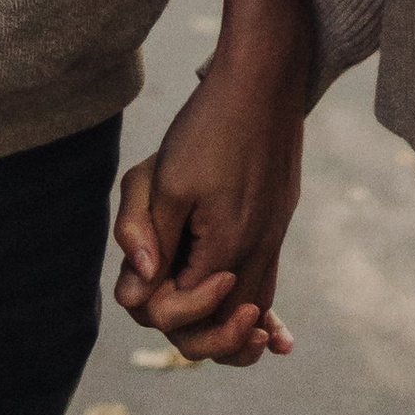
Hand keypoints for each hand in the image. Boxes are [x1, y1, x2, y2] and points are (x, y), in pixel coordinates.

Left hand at [112, 57, 304, 366]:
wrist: (264, 79)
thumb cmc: (210, 125)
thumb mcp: (165, 179)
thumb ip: (148, 241)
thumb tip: (137, 295)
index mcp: (227, 250)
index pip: (187, 314)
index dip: (161, 305)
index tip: (151, 272)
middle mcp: (257, 252)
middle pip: (226, 324)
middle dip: (196, 326)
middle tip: (170, 311)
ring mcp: (272, 237)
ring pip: (253, 305)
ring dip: (231, 325)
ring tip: (222, 336)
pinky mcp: (277, 220)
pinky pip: (268, 280)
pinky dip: (261, 306)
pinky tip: (272, 329)